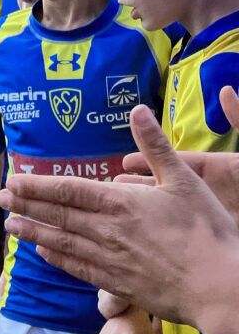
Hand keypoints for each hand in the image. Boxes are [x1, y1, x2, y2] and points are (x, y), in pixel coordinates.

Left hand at [0, 104, 238, 326]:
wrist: (218, 286)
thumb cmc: (206, 231)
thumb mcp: (184, 179)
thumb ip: (156, 145)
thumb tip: (138, 109)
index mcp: (120, 203)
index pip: (67, 190)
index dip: (37, 186)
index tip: (12, 181)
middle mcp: (106, 231)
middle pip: (57, 216)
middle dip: (25, 206)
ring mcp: (109, 260)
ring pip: (61, 243)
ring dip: (33, 233)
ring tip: (10, 226)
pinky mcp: (117, 284)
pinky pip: (78, 269)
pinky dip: (57, 259)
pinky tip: (44, 253)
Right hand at [120, 87, 238, 227]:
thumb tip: (225, 90)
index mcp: (218, 170)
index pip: (175, 164)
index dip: (147, 161)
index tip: (122, 162)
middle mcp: (210, 194)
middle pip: (166, 190)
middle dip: (138, 190)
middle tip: (109, 190)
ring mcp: (210, 218)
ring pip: (169, 217)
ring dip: (144, 215)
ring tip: (114, 215)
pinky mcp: (214, 240)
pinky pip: (182, 239)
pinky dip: (159, 240)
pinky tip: (137, 243)